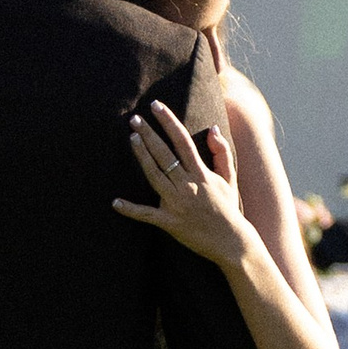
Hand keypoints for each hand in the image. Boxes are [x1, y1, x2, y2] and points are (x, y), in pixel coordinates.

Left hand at [115, 101, 252, 269]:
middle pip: (165, 154)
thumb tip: (213, 128)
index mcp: (202, 174)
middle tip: (135, 119)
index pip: (183, 141)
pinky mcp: (170, 223)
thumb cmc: (228, 209)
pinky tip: (115, 202)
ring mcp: (177, 204)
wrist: (231, 242)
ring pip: (155, 176)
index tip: (157, 106)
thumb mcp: (229, 179)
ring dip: (142, 156)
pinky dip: (131, 210)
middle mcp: (188, 185)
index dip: (169, 121)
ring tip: (131, 138)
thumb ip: (221, 152)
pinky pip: (147, 215)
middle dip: (149, 134)